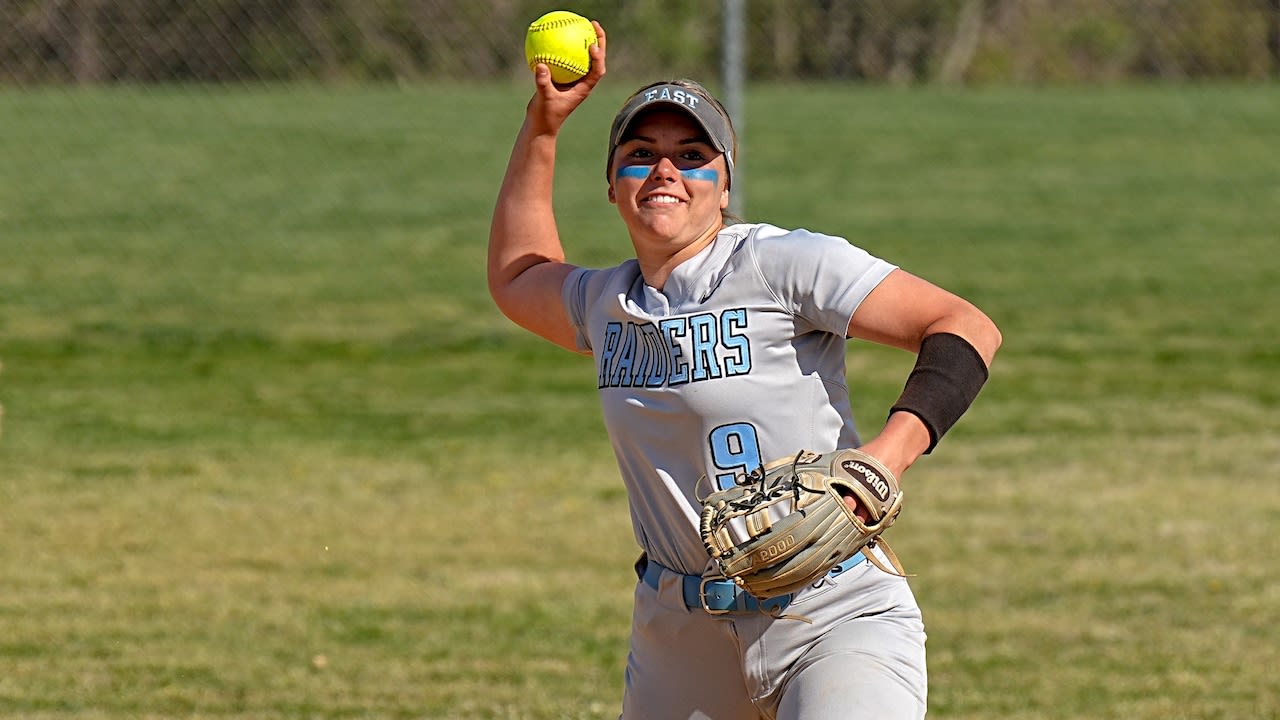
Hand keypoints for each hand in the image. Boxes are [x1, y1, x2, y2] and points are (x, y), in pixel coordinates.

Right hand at [526, 21, 606, 135]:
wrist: (540, 125)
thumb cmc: (545, 116)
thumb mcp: (543, 99)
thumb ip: (543, 83)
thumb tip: (541, 66)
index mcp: (584, 88)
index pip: (597, 70)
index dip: (598, 57)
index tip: (592, 45)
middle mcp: (581, 82)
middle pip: (595, 59)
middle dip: (598, 40)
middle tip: (593, 24)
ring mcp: (573, 79)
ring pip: (582, 57)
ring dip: (583, 40)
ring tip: (580, 23)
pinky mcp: (563, 77)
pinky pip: (565, 58)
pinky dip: (563, 47)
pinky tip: (554, 34)